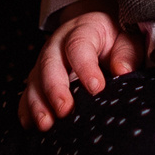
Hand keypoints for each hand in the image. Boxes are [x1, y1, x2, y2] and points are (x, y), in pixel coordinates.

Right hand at [18, 3, 143, 131]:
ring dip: (38, 103)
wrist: (96, 31)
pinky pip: (27, 93)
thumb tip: (123, 70)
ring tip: (46, 124)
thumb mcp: (127, 39)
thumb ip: (126, 53)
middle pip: (50, 63)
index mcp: (83, 30)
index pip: (79, 45)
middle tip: (65, 110)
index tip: (96, 88)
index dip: (85, 67)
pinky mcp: (38, 78)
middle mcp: (58, 44)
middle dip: (55, 88)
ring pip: (35, 80)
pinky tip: (31, 125)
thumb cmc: (115, 39)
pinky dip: (27, 110)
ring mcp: (45, 62)